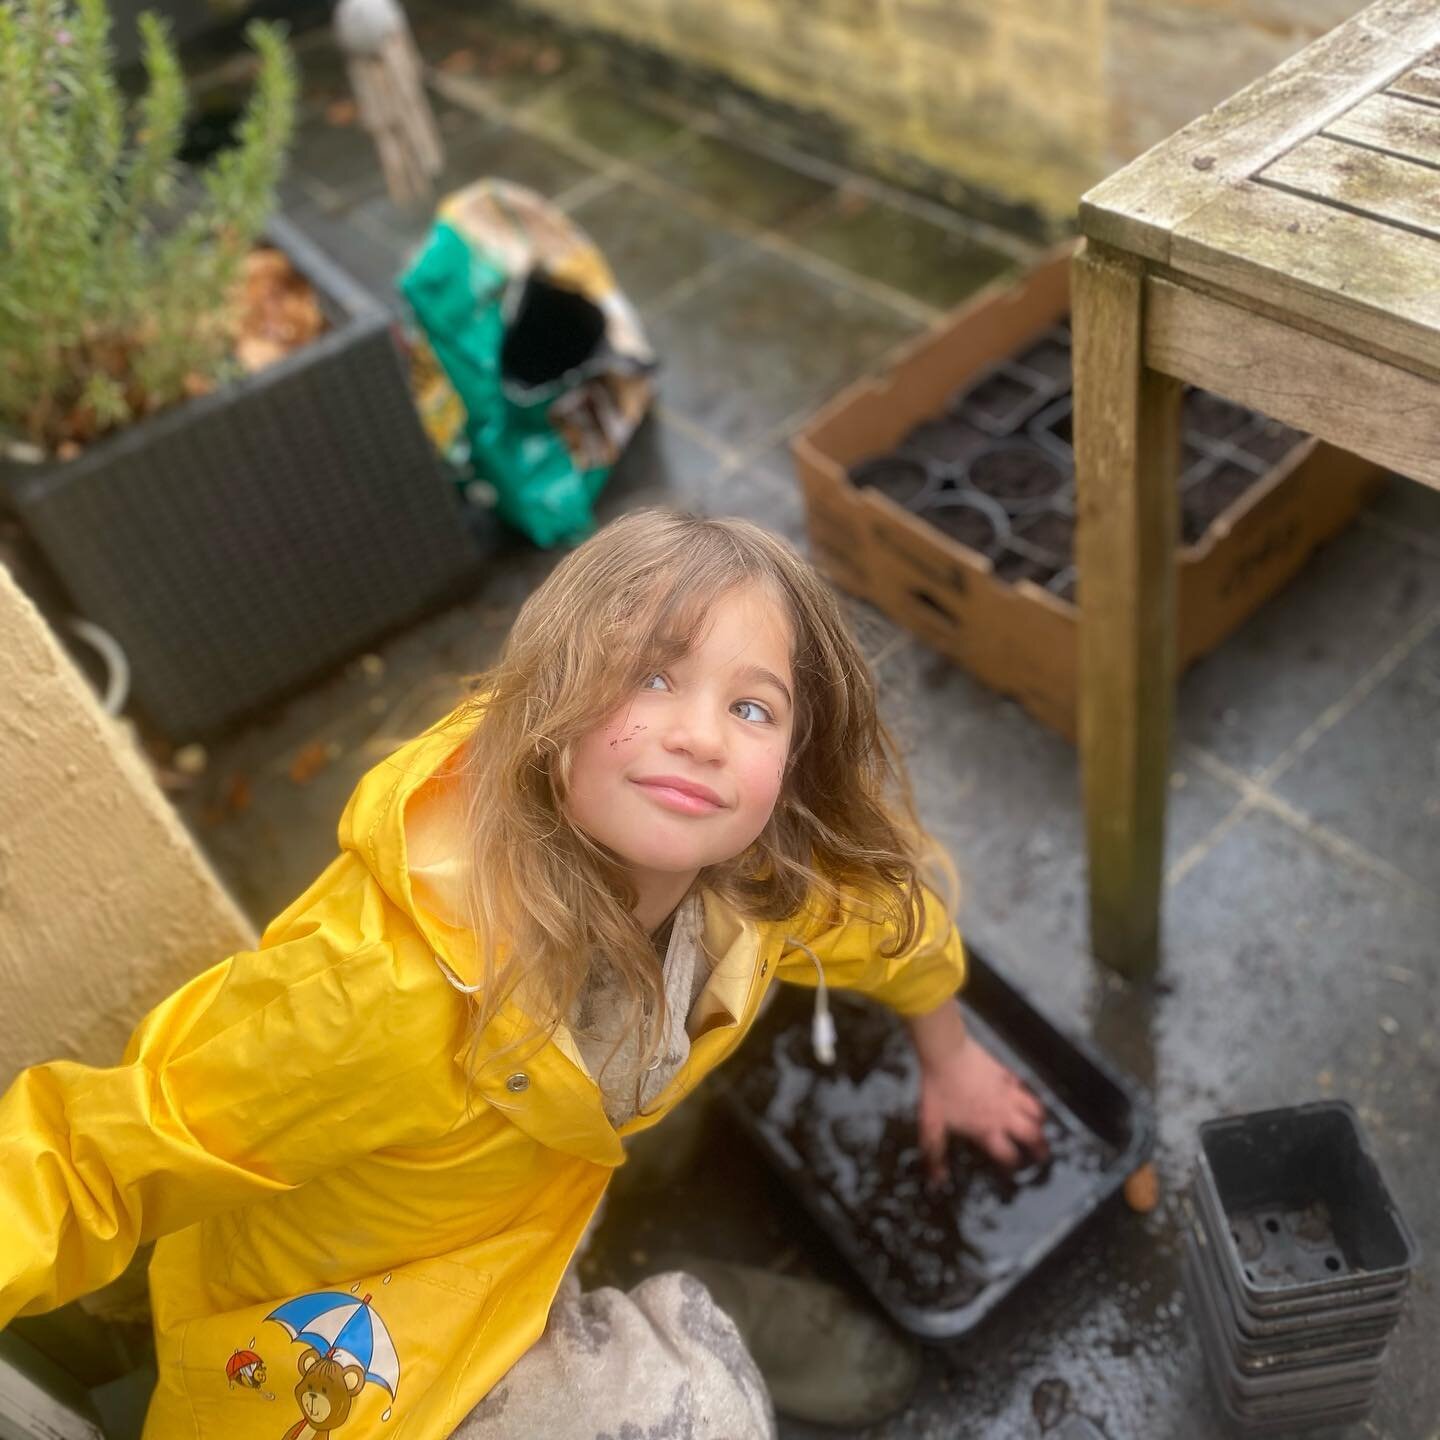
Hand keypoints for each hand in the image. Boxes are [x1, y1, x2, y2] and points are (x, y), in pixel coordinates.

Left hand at [907, 1001, 1046, 1176]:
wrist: (946, 1054)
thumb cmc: (938, 1090)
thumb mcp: (931, 1126)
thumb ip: (935, 1154)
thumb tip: (937, 1181)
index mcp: (987, 1130)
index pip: (1009, 1155)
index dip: (1013, 1166)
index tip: (1012, 1169)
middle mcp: (1004, 1114)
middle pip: (1033, 1135)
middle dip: (1041, 1148)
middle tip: (1041, 1155)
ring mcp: (1009, 1093)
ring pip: (1037, 1111)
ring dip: (1040, 1122)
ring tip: (1038, 1128)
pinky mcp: (1008, 1075)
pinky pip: (1026, 1088)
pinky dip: (1029, 1097)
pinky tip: (1024, 1098)